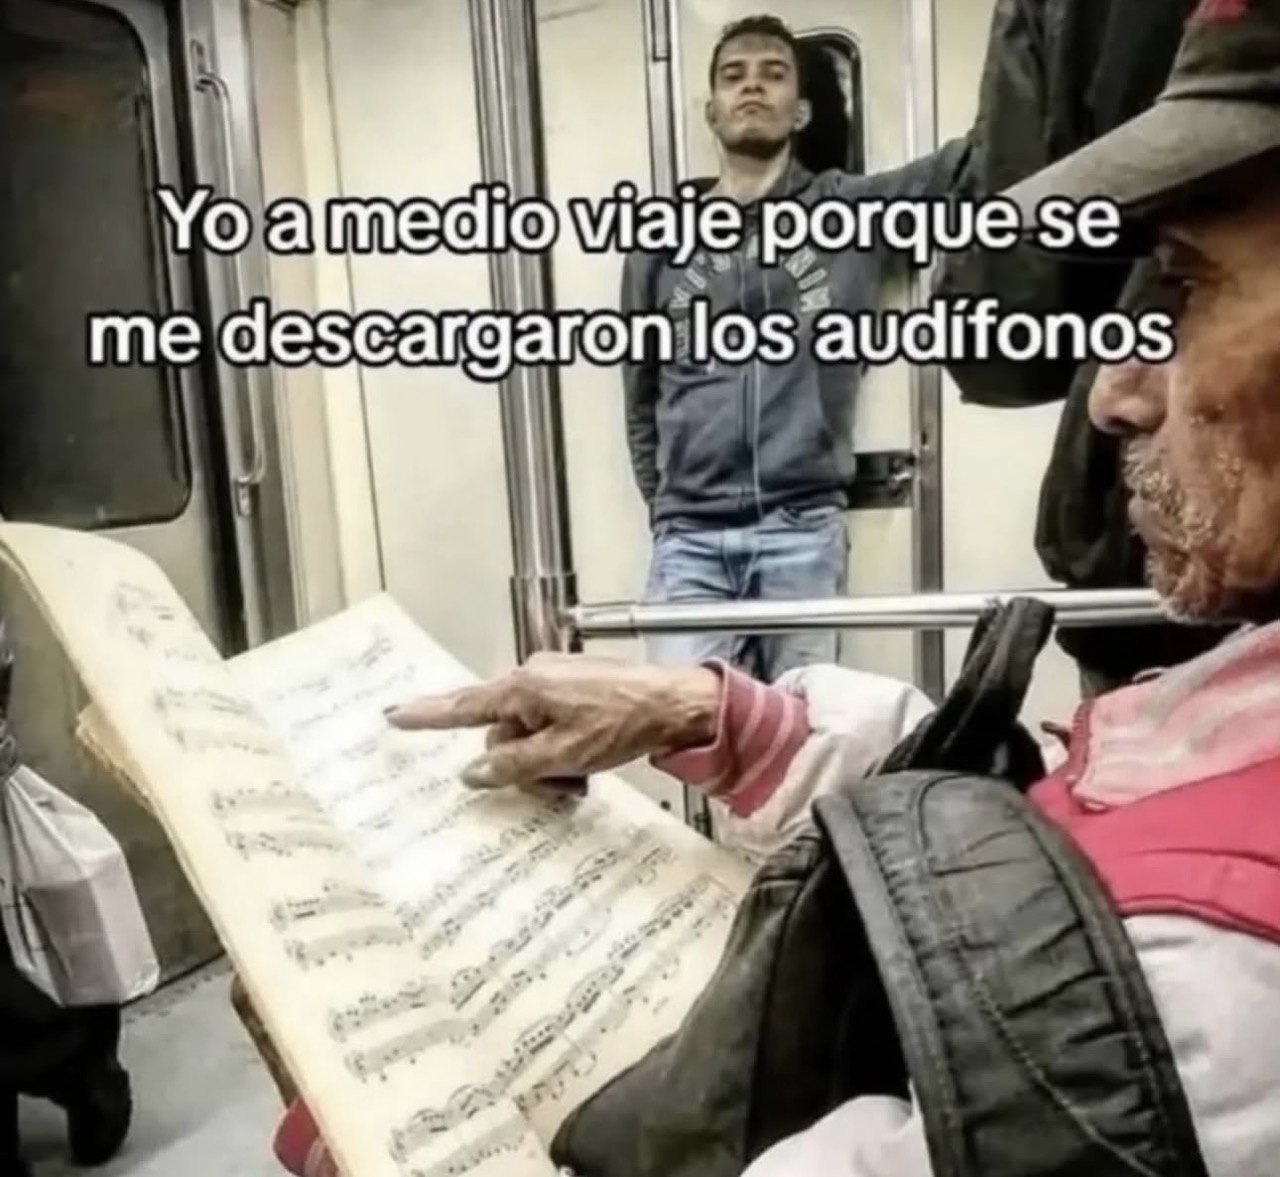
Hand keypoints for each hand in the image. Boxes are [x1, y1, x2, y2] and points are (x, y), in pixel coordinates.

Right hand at [385, 652, 720, 789]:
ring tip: (581, 776)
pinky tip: (588, 761)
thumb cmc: (624, 724)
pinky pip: (551, 724)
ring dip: (548, 761)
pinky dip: (562, 748)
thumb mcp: (564, 756)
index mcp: (524, 687)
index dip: (427, 716)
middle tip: (561, 785)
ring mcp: (557, 681)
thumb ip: (513, 766)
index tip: (393, 715)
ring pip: (529, 733)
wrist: (677, 703)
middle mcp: (534, 676)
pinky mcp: (577, 688)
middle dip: (523, 764)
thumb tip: (471, 773)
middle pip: (503, 733)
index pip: (465, 706)